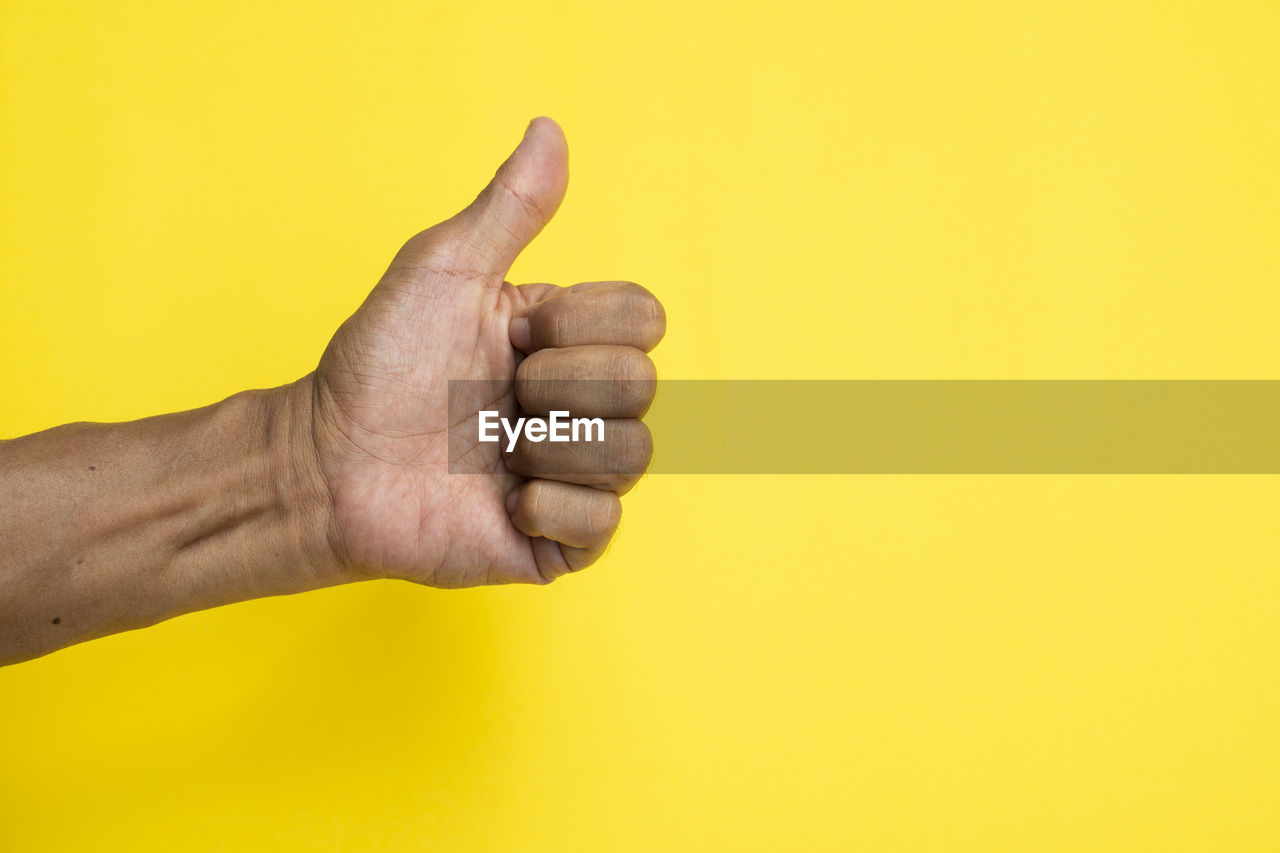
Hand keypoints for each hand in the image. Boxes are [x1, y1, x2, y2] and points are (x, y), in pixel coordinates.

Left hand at [304, 118, 664, 586]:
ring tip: (494, 449)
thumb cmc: (377, 364)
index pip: (644, 320)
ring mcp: (572, 474)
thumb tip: (550, 128)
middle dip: (557, 387)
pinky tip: (502, 499)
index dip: (579, 326)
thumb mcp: (444, 270)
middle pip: (642, 386)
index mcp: (568, 341)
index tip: (512, 333)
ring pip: (633, 455)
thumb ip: (509, 207)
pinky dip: (552, 507)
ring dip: (553, 446)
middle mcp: (581, 406)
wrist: (328, 462)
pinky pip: (605, 522)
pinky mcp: (557, 541)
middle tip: (493, 397)